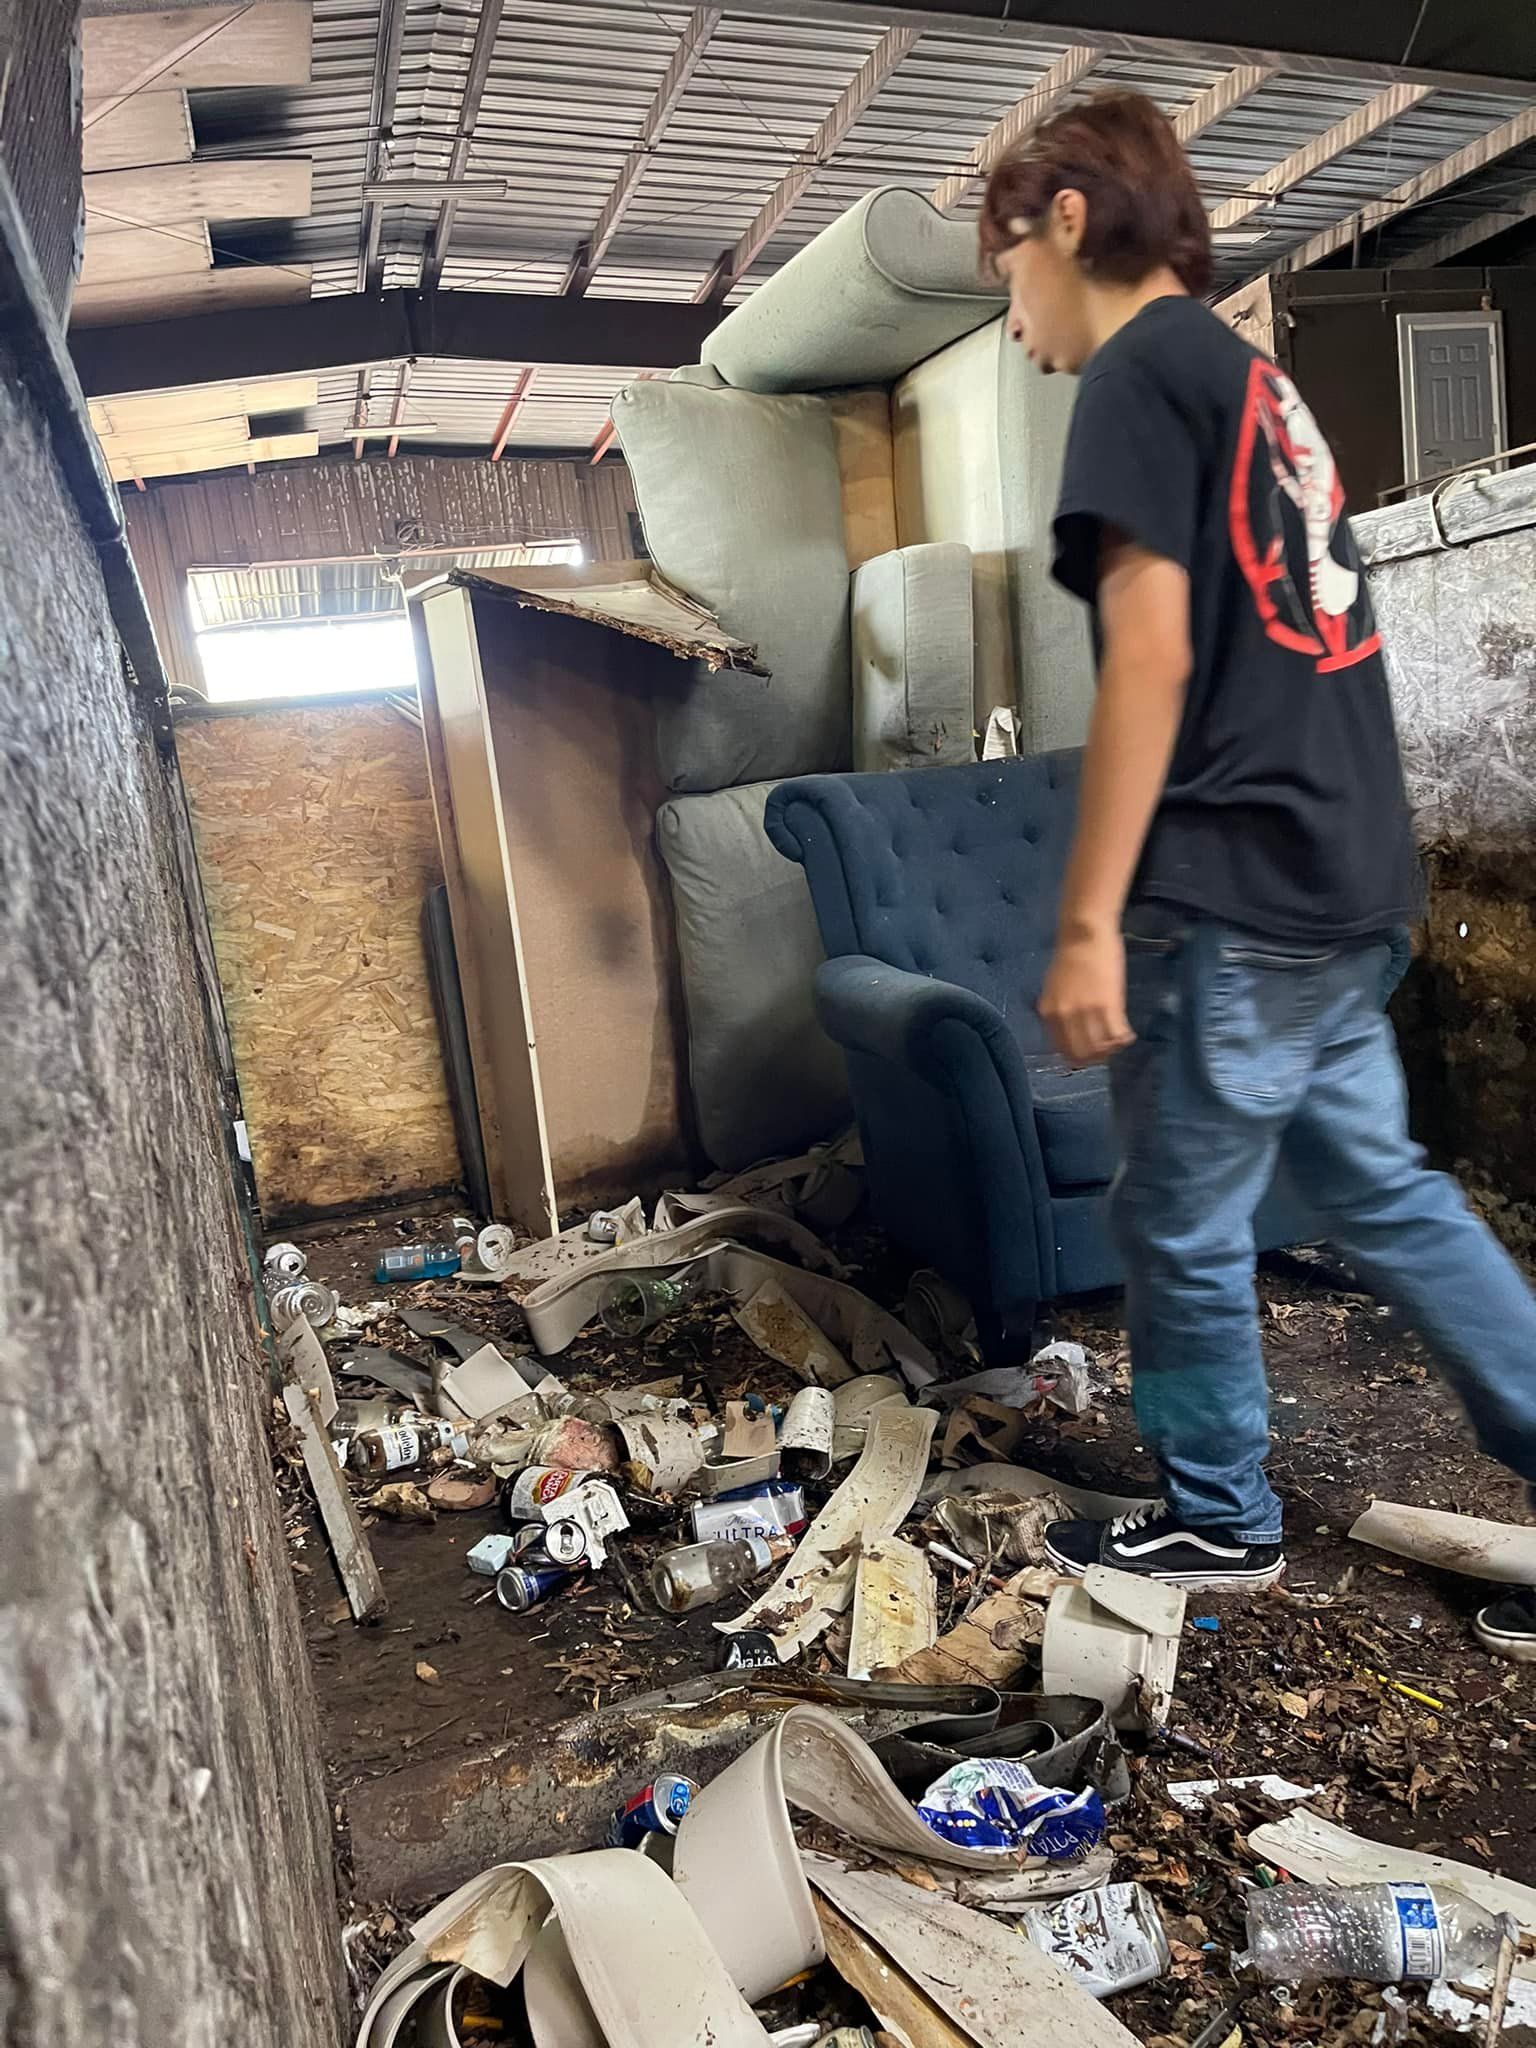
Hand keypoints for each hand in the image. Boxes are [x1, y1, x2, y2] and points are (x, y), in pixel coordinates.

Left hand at [1039, 927, 1133, 1062]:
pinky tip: (1128, 1034)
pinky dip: (1124, 1039)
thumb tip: (1067, 1030)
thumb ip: (1057, 1010)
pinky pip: (1117, 1035)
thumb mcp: (1052, 988)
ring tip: (1118, 1041)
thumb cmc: (1070, 956)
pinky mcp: (1109, 1006)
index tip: (1089, 1054)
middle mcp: (1064, 1017)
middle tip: (1107, 1050)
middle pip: (1082, 1054)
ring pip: (1101, 1048)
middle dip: (1096, 1057)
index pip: (1061, 1049)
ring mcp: (1086, 1013)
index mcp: (1048, 1013)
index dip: (1078, 1057)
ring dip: (1112, 1049)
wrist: (1084, 934)